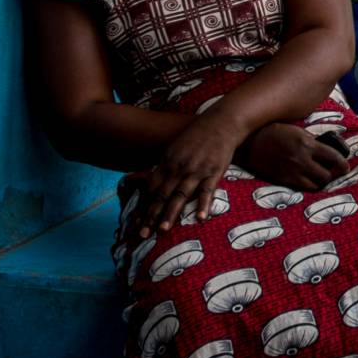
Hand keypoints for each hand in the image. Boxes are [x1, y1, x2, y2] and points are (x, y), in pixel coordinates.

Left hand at [126, 115, 246, 238]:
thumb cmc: (198, 135)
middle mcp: (178, 167)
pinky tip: (199, 218)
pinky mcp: (214, 172)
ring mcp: (196, 170)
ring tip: (162, 230)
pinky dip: (203, 205)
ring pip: (180, 195)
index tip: (136, 221)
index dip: (143, 205)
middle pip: (162, 195)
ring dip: (170, 214)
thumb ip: (166, 165)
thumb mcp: (176, 147)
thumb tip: (154, 181)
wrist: (221, 122)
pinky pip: (206, 191)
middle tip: (142, 234)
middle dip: (150, 216)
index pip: (151, 187)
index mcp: (168, 162)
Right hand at [241, 123, 351, 191]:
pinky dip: (308, 186)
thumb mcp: (297, 130)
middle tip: (332, 173)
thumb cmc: (274, 132)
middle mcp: (302, 159)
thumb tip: (326, 150)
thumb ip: (311, 142)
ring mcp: (292, 171)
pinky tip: (307, 181)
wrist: (251, 142)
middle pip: (326, 175)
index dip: (343, 164)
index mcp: (307, 144)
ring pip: (316, 185)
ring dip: (320, 182)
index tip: (345, 167)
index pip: (333, 158)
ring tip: (319, 178)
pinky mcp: (283, 180)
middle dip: (332, 175)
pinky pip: (302, 188)